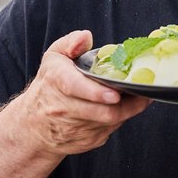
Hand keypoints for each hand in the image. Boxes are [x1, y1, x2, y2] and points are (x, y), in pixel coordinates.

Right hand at [12, 30, 148, 157]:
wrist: (34, 125)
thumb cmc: (49, 86)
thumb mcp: (54, 57)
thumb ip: (71, 43)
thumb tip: (86, 37)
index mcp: (56, 81)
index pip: (74, 88)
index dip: (96, 93)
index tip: (115, 94)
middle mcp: (62, 108)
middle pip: (101, 112)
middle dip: (127, 104)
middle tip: (144, 93)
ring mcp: (75, 128)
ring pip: (110, 122)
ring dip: (127, 110)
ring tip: (138, 97)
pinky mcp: (86, 141)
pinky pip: (110, 130)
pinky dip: (120, 119)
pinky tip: (121, 108)